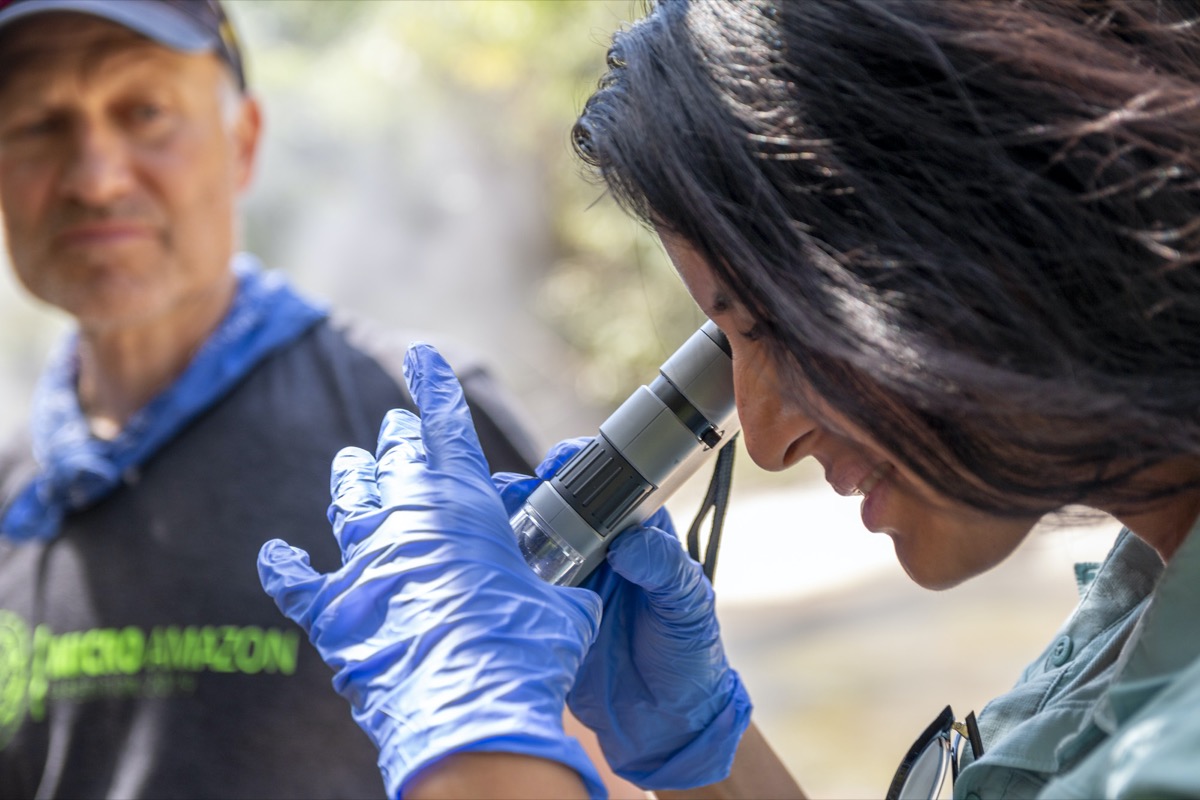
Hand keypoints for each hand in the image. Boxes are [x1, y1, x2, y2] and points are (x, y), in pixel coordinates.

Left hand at [257, 344, 606, 798]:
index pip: (446, 428)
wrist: (467, 707)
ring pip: (348, 502)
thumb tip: (575, 594)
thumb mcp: (561, 604)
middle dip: (398, 441)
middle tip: (396, 431)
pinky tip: (275, 553)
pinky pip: (296, 579)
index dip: (435, 388)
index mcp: (462, 502)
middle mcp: (405, 517)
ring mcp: (362, 560)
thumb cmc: (527, 649)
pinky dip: (285, 565)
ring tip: (351, 465)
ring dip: (352, 482)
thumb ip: (559, 585)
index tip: (421, 357)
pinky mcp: (329, 610)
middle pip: (394, 461)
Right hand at [494, 444, 752, 790]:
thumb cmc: (688, 659)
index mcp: (636, 534)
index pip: (604, 483)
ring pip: (527, 538)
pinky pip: (513, 583)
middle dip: (525, 492)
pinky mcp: (542, 612)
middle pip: (553, 503)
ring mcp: (565, 579)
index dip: (577, 466)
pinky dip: (494, 572)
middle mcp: (596, 549)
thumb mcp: (687, 609)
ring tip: (481, 524)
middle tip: (508, 496)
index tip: (554, 467)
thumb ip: (665, 570)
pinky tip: (475, 567)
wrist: (663, 725)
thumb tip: (629, 543)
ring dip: (504, 527)